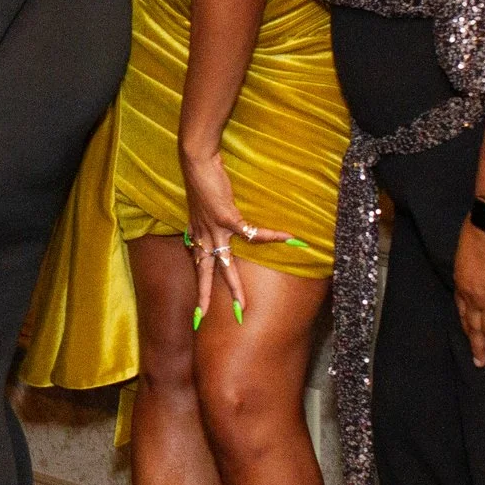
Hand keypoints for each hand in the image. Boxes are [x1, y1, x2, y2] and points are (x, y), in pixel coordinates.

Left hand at [180, 146, 287, 328]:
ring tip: (242, 306)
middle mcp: (202, 236)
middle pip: (204, 273)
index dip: (198, 284)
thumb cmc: (203, 181)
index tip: (196, 305)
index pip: (197, 265)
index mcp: (197, 235)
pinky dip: (271, 236)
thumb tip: (219, 226)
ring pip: (223, 266)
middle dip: (204, 297)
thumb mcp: (201, 206)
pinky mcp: (226, 218)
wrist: (197, 163)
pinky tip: (289, 238)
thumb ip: (207, 221)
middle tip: (201, 320)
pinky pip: (252, 233)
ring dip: (233, 287)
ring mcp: (213, 229)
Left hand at [453, 221, 484, 370]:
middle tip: (480, 363)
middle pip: (476, 327)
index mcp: (462, 283)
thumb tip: (478, 261)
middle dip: (478, 347)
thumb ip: (472, 261)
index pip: (463, 310)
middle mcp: (475, 296)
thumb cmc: (480, 227)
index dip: (467, 325)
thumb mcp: (466, 248)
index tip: (471, 335)